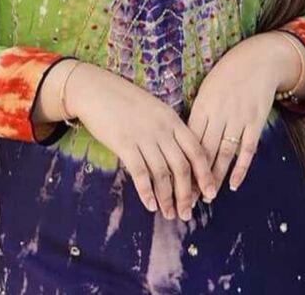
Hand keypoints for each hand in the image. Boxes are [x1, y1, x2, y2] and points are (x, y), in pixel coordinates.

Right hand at [63, 62, 217, 220]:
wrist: (95, 89)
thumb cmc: (124, 99)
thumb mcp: (153, 108)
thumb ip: (168, 128)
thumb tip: (179, 157)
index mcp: (172, 119)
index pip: (196, 150)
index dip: (205, 174)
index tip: (209, 193)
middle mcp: (161, 128)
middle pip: (182, 166)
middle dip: (187, 194)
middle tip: (187, 213)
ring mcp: (143, 136)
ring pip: (162, 173)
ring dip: (167, 198)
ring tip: (169, 214)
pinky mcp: (124, 143)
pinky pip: (140, 172)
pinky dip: (147, 192)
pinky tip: (150, 205)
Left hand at [186, 32, 304, 194]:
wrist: (258, 60)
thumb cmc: (226, 76)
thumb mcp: (206, 90)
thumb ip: (198, 114)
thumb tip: (182, 139)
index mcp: (202, 105)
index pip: (188, 139)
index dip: (181, 161)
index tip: (173, 180)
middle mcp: (219, 113)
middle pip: (204, 150)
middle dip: (195, 176)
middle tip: (187, 198)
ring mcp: (238, 118)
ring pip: (224, 153)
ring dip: (215, 176)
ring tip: (207, 197)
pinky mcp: (255, 122)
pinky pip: (247, 149)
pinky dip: (240, 168)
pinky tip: (233, 184)